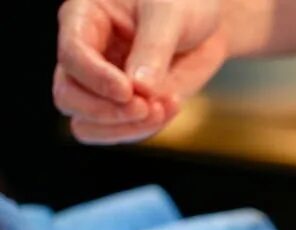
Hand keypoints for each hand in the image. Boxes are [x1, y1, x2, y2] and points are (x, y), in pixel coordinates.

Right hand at [54, 0, 226, 144]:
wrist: (208, 24)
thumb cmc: (184, 4)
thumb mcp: (169, 15)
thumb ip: (153, 50)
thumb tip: (139, 90)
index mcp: (84, 19)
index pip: (72, 56)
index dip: (95, 79)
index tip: (128, 91)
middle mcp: (86, 56)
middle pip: (68, 96)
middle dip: (105, 111)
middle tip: (145, 107)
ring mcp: (103, 87)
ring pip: (87, 125)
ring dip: (124, 128)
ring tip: (161, 110)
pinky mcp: (126, 108)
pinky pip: (121, 131)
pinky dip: (145, 128)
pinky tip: (171, 107)